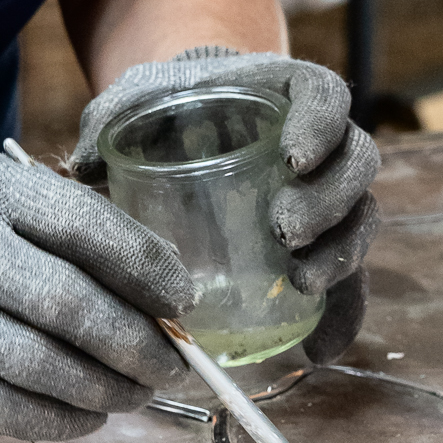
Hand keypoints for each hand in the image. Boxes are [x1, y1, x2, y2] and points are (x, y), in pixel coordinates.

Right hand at [0, 144, 193, 439]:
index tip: (181, 298)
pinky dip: (59, 421)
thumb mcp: (2, 190)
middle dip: (136, 343)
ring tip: (138, 392)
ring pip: (40, 367)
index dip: (143, 266)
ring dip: (105, 388)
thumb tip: (164, 288)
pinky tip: (88, 415)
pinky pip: (4, 412)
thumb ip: (73, 223)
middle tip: (174, 365)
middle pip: (67, 305)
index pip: (82, 225)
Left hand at [70, 48, 378, 363]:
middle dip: (330, 201)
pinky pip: (350, 282)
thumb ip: (110, 119)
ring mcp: (327, 195)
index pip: (326, 97)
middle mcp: (322, 143)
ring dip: (342, 253)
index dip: (321, 125)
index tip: (292, 158)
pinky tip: (314, 349)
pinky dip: (341, 318)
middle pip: (356, 164)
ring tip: (300, 280)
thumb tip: (82, 167)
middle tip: (284, 229)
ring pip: (361, 220)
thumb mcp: (137, 99)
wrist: (185, 125)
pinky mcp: (321, 245)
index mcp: (287, 93)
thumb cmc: (168, 106)